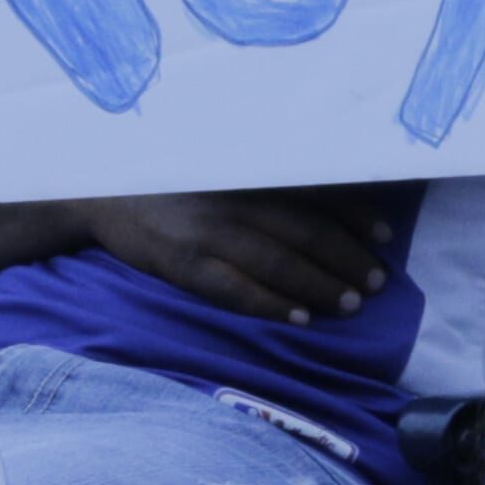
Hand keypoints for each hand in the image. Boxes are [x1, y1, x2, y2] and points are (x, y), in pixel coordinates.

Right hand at [80, 189, 390, 323]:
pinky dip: (271, 304)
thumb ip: (264, 178)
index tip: (385, 235)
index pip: (313, 192)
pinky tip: (300, 318)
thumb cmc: (171, 180)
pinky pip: (235, 290)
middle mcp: (232, 198)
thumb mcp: (218, 165)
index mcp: (246, 171)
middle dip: (345, 259)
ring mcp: (205, 232)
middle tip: (375, 282)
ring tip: (350, 304)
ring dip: (319, 286)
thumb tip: (328, 197)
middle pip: (304, 231)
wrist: (99, 192)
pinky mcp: (181, 264)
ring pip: (277, 262)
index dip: (354, 215)